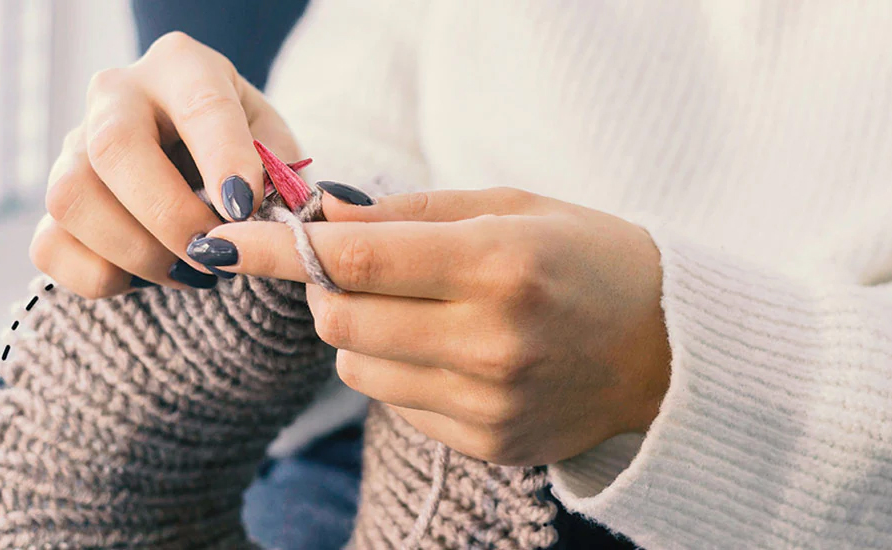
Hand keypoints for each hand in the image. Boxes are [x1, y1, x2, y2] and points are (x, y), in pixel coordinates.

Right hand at [30, 32, 300, 296]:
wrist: (200, 162)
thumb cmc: (244, 151)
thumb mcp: (274, 148)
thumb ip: (275, 176)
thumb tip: (252, 218)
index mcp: (182, 67)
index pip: (200, 104)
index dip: (222, 158)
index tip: (244, 208)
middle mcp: (115, 96)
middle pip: (113, 148)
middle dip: (169, 216)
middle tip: (213, 254)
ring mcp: (72, 146)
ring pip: (72, 199)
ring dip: (137, 253)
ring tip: (189, 270)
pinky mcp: (51, 202)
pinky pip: (51, 246)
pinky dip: (102, 276)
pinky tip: (147, 275)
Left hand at [197, 187, 671, 465]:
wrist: (669, 349)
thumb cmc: (589, 256)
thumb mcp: (511, 206)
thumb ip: (410, 213)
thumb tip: (320, 216)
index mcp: (500, 264)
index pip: (356, 259)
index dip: (277, 248)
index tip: (222, 243)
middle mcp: (492, 340)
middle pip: (340, 319)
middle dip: (323, 287)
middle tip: (352, 264)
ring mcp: (490, 401)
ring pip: (356, 368)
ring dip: (359, 332)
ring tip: (414, 308)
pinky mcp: (488, 443)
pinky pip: (394, 403)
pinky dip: (397, 370)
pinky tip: (448, 349)